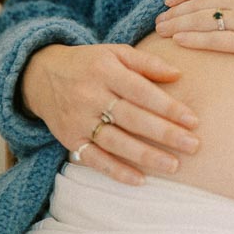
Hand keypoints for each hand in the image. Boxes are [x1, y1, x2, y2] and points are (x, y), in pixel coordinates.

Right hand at [20, 43, 199, 184]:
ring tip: (174, 165)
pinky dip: (116, 171)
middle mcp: (91, 96)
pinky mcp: (70, 140)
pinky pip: (94, 159)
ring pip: (116, 142)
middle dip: (164, 134)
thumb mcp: (115, 53)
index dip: (168, 107)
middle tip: (193, 145)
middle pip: (132, 118)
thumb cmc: (89, 64)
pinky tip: (140, 180)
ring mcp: (79, 120)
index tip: (193, 120)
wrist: (40, 75)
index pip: (141, 92)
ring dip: (146, 156)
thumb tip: (178, 74)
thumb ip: (147, 63)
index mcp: (105, 71)